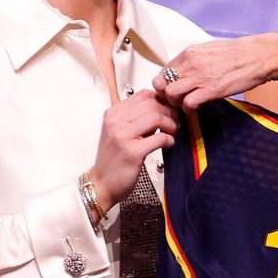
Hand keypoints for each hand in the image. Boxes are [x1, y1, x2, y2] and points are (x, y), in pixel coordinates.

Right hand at [89, 91, 178, 208]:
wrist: (102, 183)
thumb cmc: (114, 158)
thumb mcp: (120, 132)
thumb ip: (137, 118)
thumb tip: (163, 107)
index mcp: (112, 114)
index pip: (143, 95)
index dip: (161, 100)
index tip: (168, 109)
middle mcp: (115, 122)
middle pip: (152, 104)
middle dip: (169, 112)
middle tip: (174, 122)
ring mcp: (122, 137)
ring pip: (156, 117)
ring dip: (171, 124)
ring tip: (172, 132)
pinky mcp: (132, 152)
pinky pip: (159, 138)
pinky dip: (169, 139)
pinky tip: (168, 143)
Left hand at [153, 34, 277, 110]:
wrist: (258, 56)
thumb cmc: (238, 53)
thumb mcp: (209, 50)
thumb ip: (193, 60)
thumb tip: (184, 71)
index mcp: (189, 53)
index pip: (163, 71)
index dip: (165, 85)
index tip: (172, 92)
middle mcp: (190, 63)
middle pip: (161, 84)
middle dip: (166, 96)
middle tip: (176, 101)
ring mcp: (200, 76)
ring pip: (171, 94)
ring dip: (176, 104)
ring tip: (186, 105)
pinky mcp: (211, 90)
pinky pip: (188, 104)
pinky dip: (189, 110)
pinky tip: (196, 108)